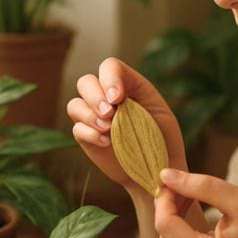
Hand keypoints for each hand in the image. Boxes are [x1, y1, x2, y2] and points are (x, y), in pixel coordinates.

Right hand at [66, 58, 188, 195]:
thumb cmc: (162, 139)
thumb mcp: (160, 113)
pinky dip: (89, 133)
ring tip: (109, 128)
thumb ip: (140, 98)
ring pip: (75, 103)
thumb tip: (113, 98)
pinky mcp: (87, 137)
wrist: (156, 170)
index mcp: (128, 85)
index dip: (109, 78)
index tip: (118, 98)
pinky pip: (77, 129)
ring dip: (89, 114)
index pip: (110, 67)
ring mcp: (94, 117)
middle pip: (86, 82)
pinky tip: (106, 142)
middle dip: (95, 96)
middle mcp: (107, 97)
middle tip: (110, 114)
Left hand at [154, 169, 237, 237]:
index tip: (172, 178)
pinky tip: (199, 214)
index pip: (165, 224)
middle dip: (169, 206)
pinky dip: (187, 232)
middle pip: (166, 236)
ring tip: (192, 195)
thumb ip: (202, 186)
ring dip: (177, 218)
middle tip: (183, 183)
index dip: (164, 197)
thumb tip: (167, 175)